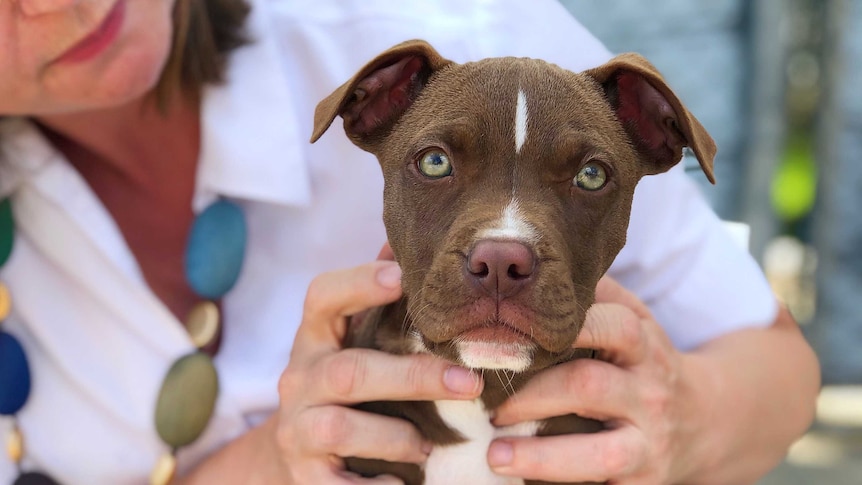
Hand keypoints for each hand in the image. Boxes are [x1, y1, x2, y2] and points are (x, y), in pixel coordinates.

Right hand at [274, 253, 483, 483]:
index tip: (402, 278)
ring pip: (338, 427)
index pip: (321, 297)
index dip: (357, 284)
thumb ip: (379, 300)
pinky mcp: (305, 475)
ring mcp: (297, 429)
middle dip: (412, 378)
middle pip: (348, 372)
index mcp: (316, 337)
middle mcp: (299, 378)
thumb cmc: (347, 383)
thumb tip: (409, 241)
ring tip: (432, 445)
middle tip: (470, 383)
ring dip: (395, 436)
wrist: (300, 450)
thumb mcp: (356, 339)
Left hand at [488, 275, 705, 483]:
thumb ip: (596, 294)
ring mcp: (649, 442)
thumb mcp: (635, 319)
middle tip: (486, 402)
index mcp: (644, 344)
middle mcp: (650, 391)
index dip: (560, 328)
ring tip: (495, 454)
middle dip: (532, 394)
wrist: (708, 422)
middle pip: (588, 385)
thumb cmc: (645, 363)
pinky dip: (559, 483)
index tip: (508, 333)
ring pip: (600, 452)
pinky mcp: (643, 483)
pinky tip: (522, 482)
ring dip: (541, 456)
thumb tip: (537, 268)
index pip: (608, 325)